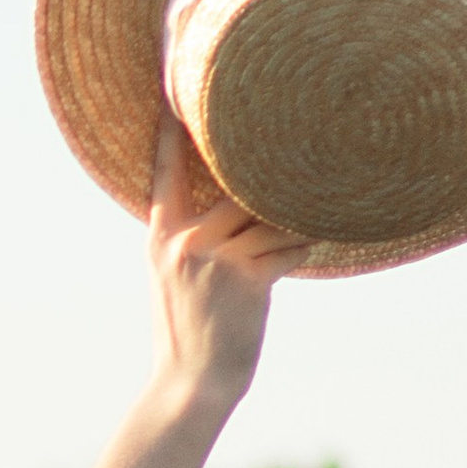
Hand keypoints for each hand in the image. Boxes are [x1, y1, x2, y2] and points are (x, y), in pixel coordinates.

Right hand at [147, 117, 307, 421]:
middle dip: (265, 171)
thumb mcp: (176, 277)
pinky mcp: (246, 278)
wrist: (192, 386)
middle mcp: (183, 239)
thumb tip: (238, 196)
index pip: (164, 167)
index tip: (171, 81)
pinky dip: (302, 249)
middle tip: (295, 141)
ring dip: (291, 221)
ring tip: (297, 228)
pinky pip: (290, 244)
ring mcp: (213, 258)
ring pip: (269, 212)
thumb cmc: (192, 330)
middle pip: (236, 180)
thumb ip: (193, 234)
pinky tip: (304, 253)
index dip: (169, 124)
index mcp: (161, 235)